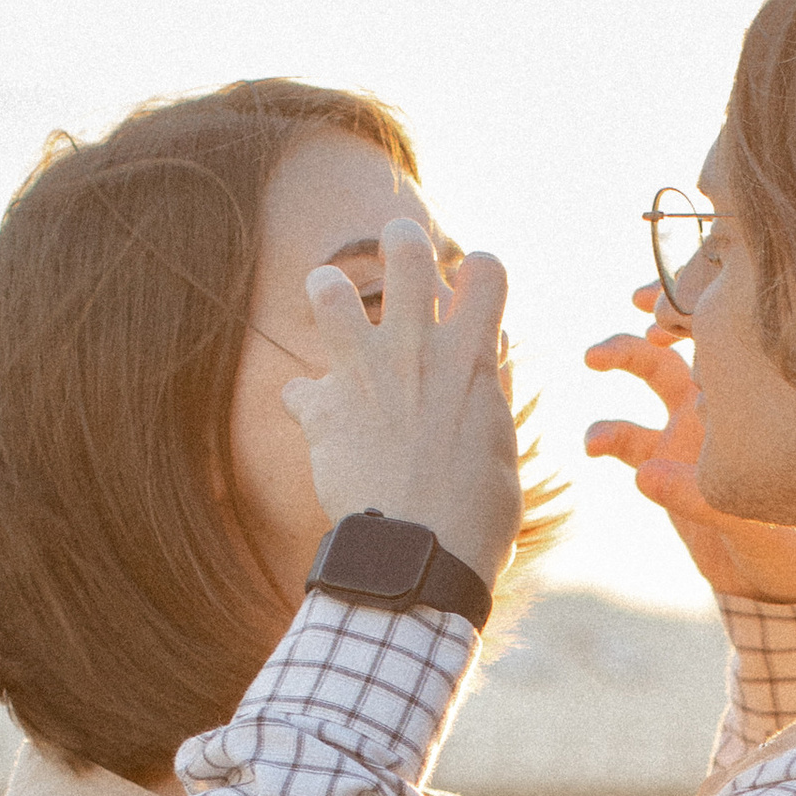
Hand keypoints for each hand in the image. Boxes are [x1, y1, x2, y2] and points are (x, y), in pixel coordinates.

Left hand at [278, 216, 523, 588]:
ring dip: (327, 291)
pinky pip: (297, 390)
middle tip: (399, 245)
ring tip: (331, 299)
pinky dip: (307, 403)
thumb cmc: (475, 517)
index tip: (472, 286)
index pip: (487, 272)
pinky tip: (315, 420)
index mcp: (471, 359)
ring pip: (327, 292)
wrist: (419, 557)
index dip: (479, 271)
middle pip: (405, 252)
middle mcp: (415, 350)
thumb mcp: (498, 449)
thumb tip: (486, 365)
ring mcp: (363, 374)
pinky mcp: (322, 410)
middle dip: (401, 239)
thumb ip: (485, 397)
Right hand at [583, 290, 795, 603]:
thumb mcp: (757, 519)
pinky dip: (607, 433)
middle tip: (636, 307)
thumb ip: (700, 496)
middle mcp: (728, 398)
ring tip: (592, 358)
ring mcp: (692, 425)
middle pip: (690, 333)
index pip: (736, 331)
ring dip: (621, 353)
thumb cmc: (794, 544)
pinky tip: (594, 447)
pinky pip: (628, 436)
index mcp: (764, 395)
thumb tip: (641, 475)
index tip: (670, 301)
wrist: (777, 584)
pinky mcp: (664, 459)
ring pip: (653, 368)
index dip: (702, 303)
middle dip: (658, 313)